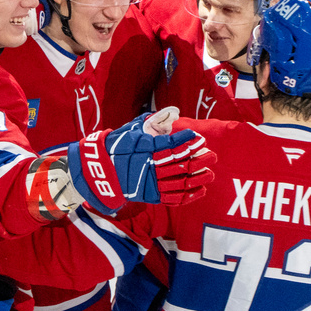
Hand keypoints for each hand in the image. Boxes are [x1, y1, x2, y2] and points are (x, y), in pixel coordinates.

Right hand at [67, 108, 214, 213]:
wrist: (98, 171)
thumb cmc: (116, 147)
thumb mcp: (130, 130)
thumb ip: (149, 122)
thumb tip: (167, 112)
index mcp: (145, 148)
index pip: (172, 144)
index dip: (187, 141)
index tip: (198, 138)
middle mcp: (149, 166)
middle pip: (181, 163)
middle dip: (199, 159)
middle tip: (212, 156)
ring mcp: (150, 182)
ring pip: (180, 181)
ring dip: (198, 177)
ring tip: (210, 173)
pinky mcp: (150, 196)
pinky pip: (173, 198)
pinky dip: (189, 195)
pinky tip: (200, 190)